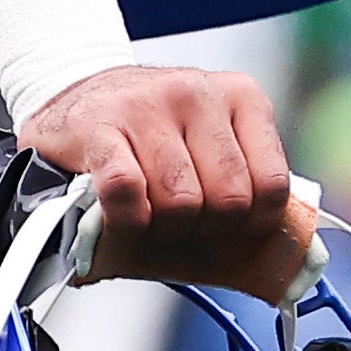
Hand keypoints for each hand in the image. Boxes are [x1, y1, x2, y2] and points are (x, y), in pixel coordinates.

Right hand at [17, 64, 315, 299]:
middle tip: (183, 226)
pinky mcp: (100, 125)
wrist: (78, 96)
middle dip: (205, 230)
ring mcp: (148, 105)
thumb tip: (272, 257)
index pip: (272, 185)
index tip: (229, 229)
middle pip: (228, 201)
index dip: (251, 225)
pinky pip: (127, 191)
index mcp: (242, 97)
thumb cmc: (152, 133)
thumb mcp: (211, 139)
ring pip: (181, 202)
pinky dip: (128, 220)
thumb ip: (243, 180)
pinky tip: (123, 218)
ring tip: (152, 219)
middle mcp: (198, 93)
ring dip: (164, 230)